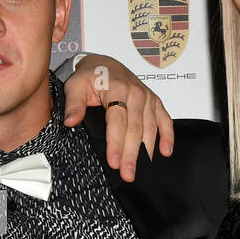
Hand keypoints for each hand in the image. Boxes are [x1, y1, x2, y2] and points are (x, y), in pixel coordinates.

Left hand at [60, 53, 174, 180]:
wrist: (104, 64)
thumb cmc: (90, 76)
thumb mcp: (75, 86)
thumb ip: (73, 104)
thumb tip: (71, 121)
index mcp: (117, 88)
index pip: (118, 121)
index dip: (116, 143)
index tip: (113, 162)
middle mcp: (136, 93)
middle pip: (135, 128)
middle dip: (131, 154)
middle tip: (128, 174)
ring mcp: (147, 98)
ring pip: (150, 128)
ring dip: (147, 151)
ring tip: (141, 170)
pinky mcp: (154, 102)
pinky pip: (165, 119)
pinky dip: (168, 136)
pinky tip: (166, 151)